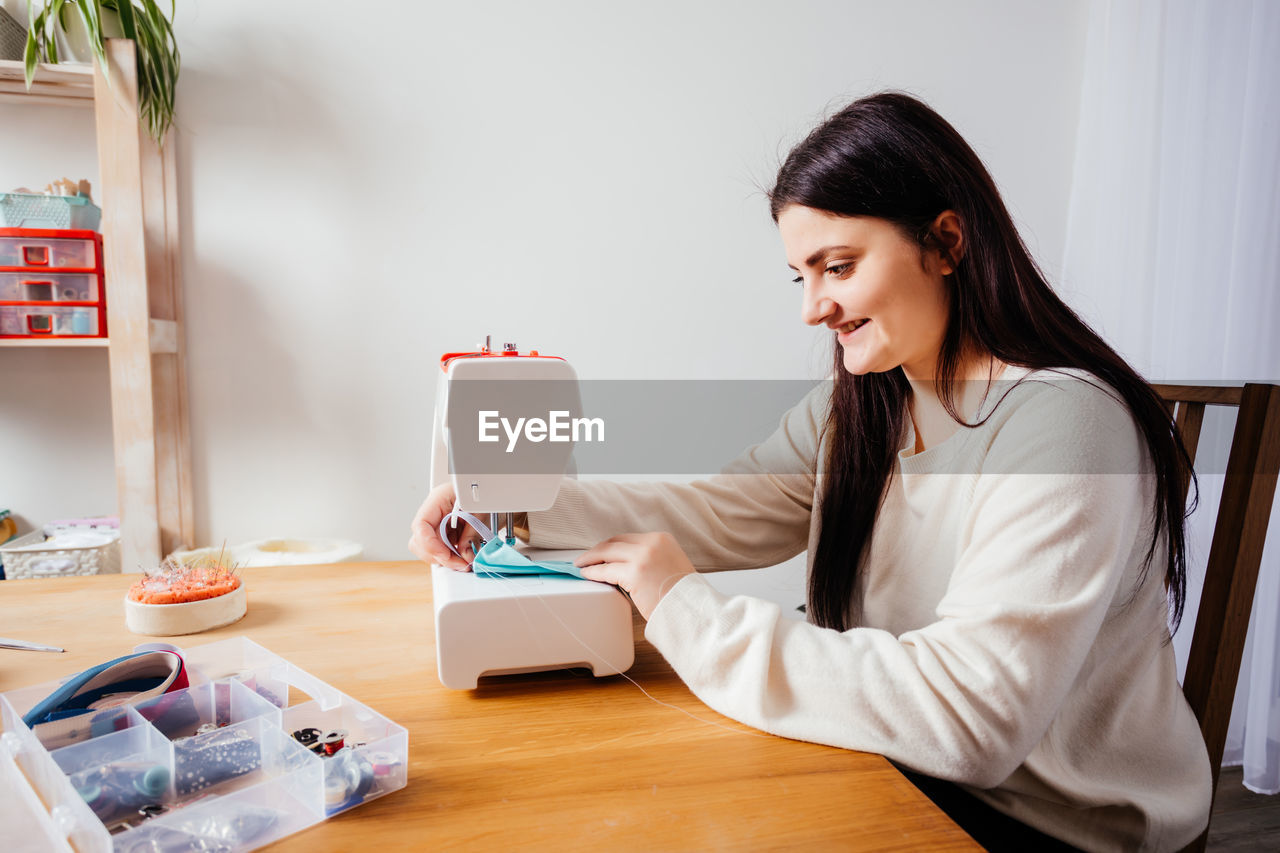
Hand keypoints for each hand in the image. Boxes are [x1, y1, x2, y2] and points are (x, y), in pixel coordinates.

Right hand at [408, 483, 483, 570]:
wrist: (496, 496)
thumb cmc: (488, 497)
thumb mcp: (482, 512)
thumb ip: (471, 534)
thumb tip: (465, 555)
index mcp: (439, 499)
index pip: (421, 524)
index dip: (429, 544)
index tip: (445, 556)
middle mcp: (435, 513)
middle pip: (422, 541)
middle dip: (440, 556)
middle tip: (460, 563)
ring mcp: (439, 524)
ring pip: (429, 549)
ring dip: (446, 559)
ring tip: (464, 562)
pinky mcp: (446, 534)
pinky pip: (441, 550)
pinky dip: (451, 558)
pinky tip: (463, 558)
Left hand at [574, 532, 694, 619]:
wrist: (694, 609)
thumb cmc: (683, 594)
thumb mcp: (670, 564)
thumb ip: (651, 558)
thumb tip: (623, 564)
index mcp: (662, 538)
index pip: (628, 538)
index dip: (610, 545)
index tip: (600, 552)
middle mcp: (652, 543)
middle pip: (614, 542)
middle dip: (597, 550)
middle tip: (584, 558)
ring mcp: (643, 557)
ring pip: (607, 553)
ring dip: (590, 559)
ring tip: (581, 566)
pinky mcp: (634, 573)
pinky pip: (606, 570)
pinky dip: (593, 572)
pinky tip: (587, 575)